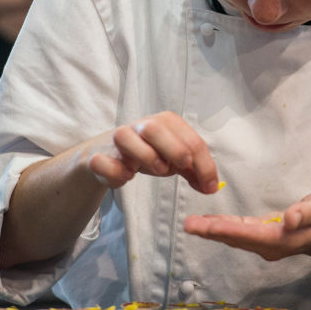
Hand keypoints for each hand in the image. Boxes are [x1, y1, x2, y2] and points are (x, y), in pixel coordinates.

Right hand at [86, 111, 219, 193]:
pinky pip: (102, 161)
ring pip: (125, 137)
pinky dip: (116, 171)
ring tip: (156, 170)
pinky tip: (127, 176)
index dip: (204, 164)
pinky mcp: (98, 156)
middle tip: (182, 168)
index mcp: (165, 123)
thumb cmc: (147, 153)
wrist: (108, 156)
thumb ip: (194, 170)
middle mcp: (140, 126)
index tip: (210, 186)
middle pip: (155, 128)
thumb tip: (212, 186)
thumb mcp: (174, 159)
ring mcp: (117, 139)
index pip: (189, 139)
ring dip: (145, 157)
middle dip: (174, 150)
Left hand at [183, 191, 310, 260]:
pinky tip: (208, 224)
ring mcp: (263, 244)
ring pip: (234, 237)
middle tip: (189, 225)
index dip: (228, 230)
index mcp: (282, 240)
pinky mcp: (260, 237)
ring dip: (212, 230)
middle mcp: (268, 246)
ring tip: (192, 224)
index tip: (208, 226)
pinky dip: (221, 228)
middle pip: (236, 239)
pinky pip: (237, 233)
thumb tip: (288, 218)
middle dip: (211, 232)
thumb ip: (306, 214)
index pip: (251, 235)